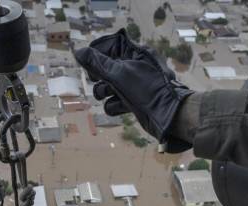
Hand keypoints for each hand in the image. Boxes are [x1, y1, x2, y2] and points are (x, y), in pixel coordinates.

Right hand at [74, 29, 193, 152]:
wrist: (169, 116)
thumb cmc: (148, 90)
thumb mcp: (120, 74)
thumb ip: (98, 63)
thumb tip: (78, 52)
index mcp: (134, 53)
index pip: (109, 47)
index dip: (97, 56)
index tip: (93, 67)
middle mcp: (133, 67)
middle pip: (105, 68)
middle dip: (100, 78)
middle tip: (102, 81)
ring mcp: (133, 85)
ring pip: (107, 87)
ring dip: (104, 92)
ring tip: (112, 95)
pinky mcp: (133, 101)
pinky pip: (114, 102)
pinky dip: (114, 106)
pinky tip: (122, 107)